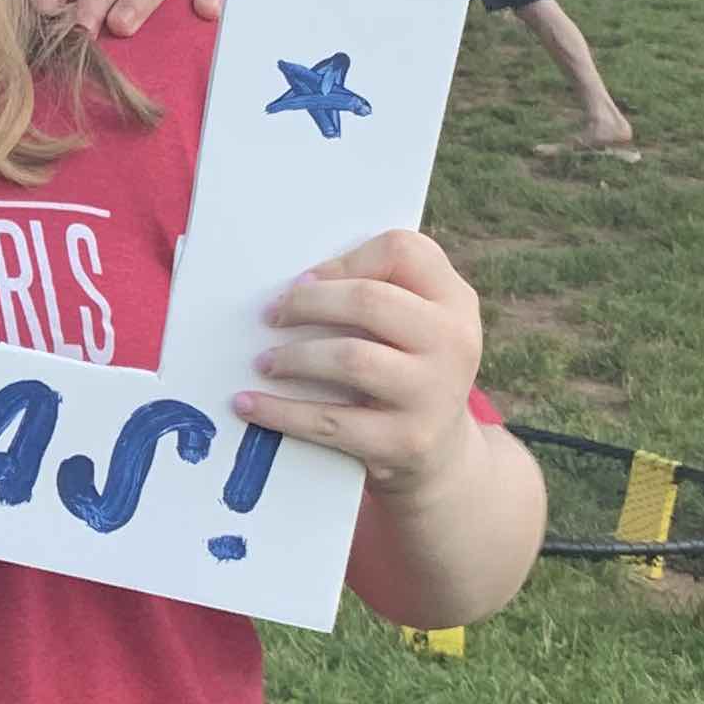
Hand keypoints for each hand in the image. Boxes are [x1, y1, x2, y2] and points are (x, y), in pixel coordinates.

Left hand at [240, 229, 483, 497]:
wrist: (441, 452)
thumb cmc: (405, 366)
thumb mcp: (412, 321)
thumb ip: (372, 290)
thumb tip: (292, 286)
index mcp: (453, 299)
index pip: (401, 250)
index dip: (343, 260)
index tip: (303, 280)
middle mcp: (454, 341)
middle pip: (369, 301)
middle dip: (307, 303)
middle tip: (270, 315)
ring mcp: (436, 393)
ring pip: (351, 359)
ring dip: (294, 357)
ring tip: (264, 361)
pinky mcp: (407, 441)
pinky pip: (331, 422)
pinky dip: (281, 411)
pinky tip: (249, 403)